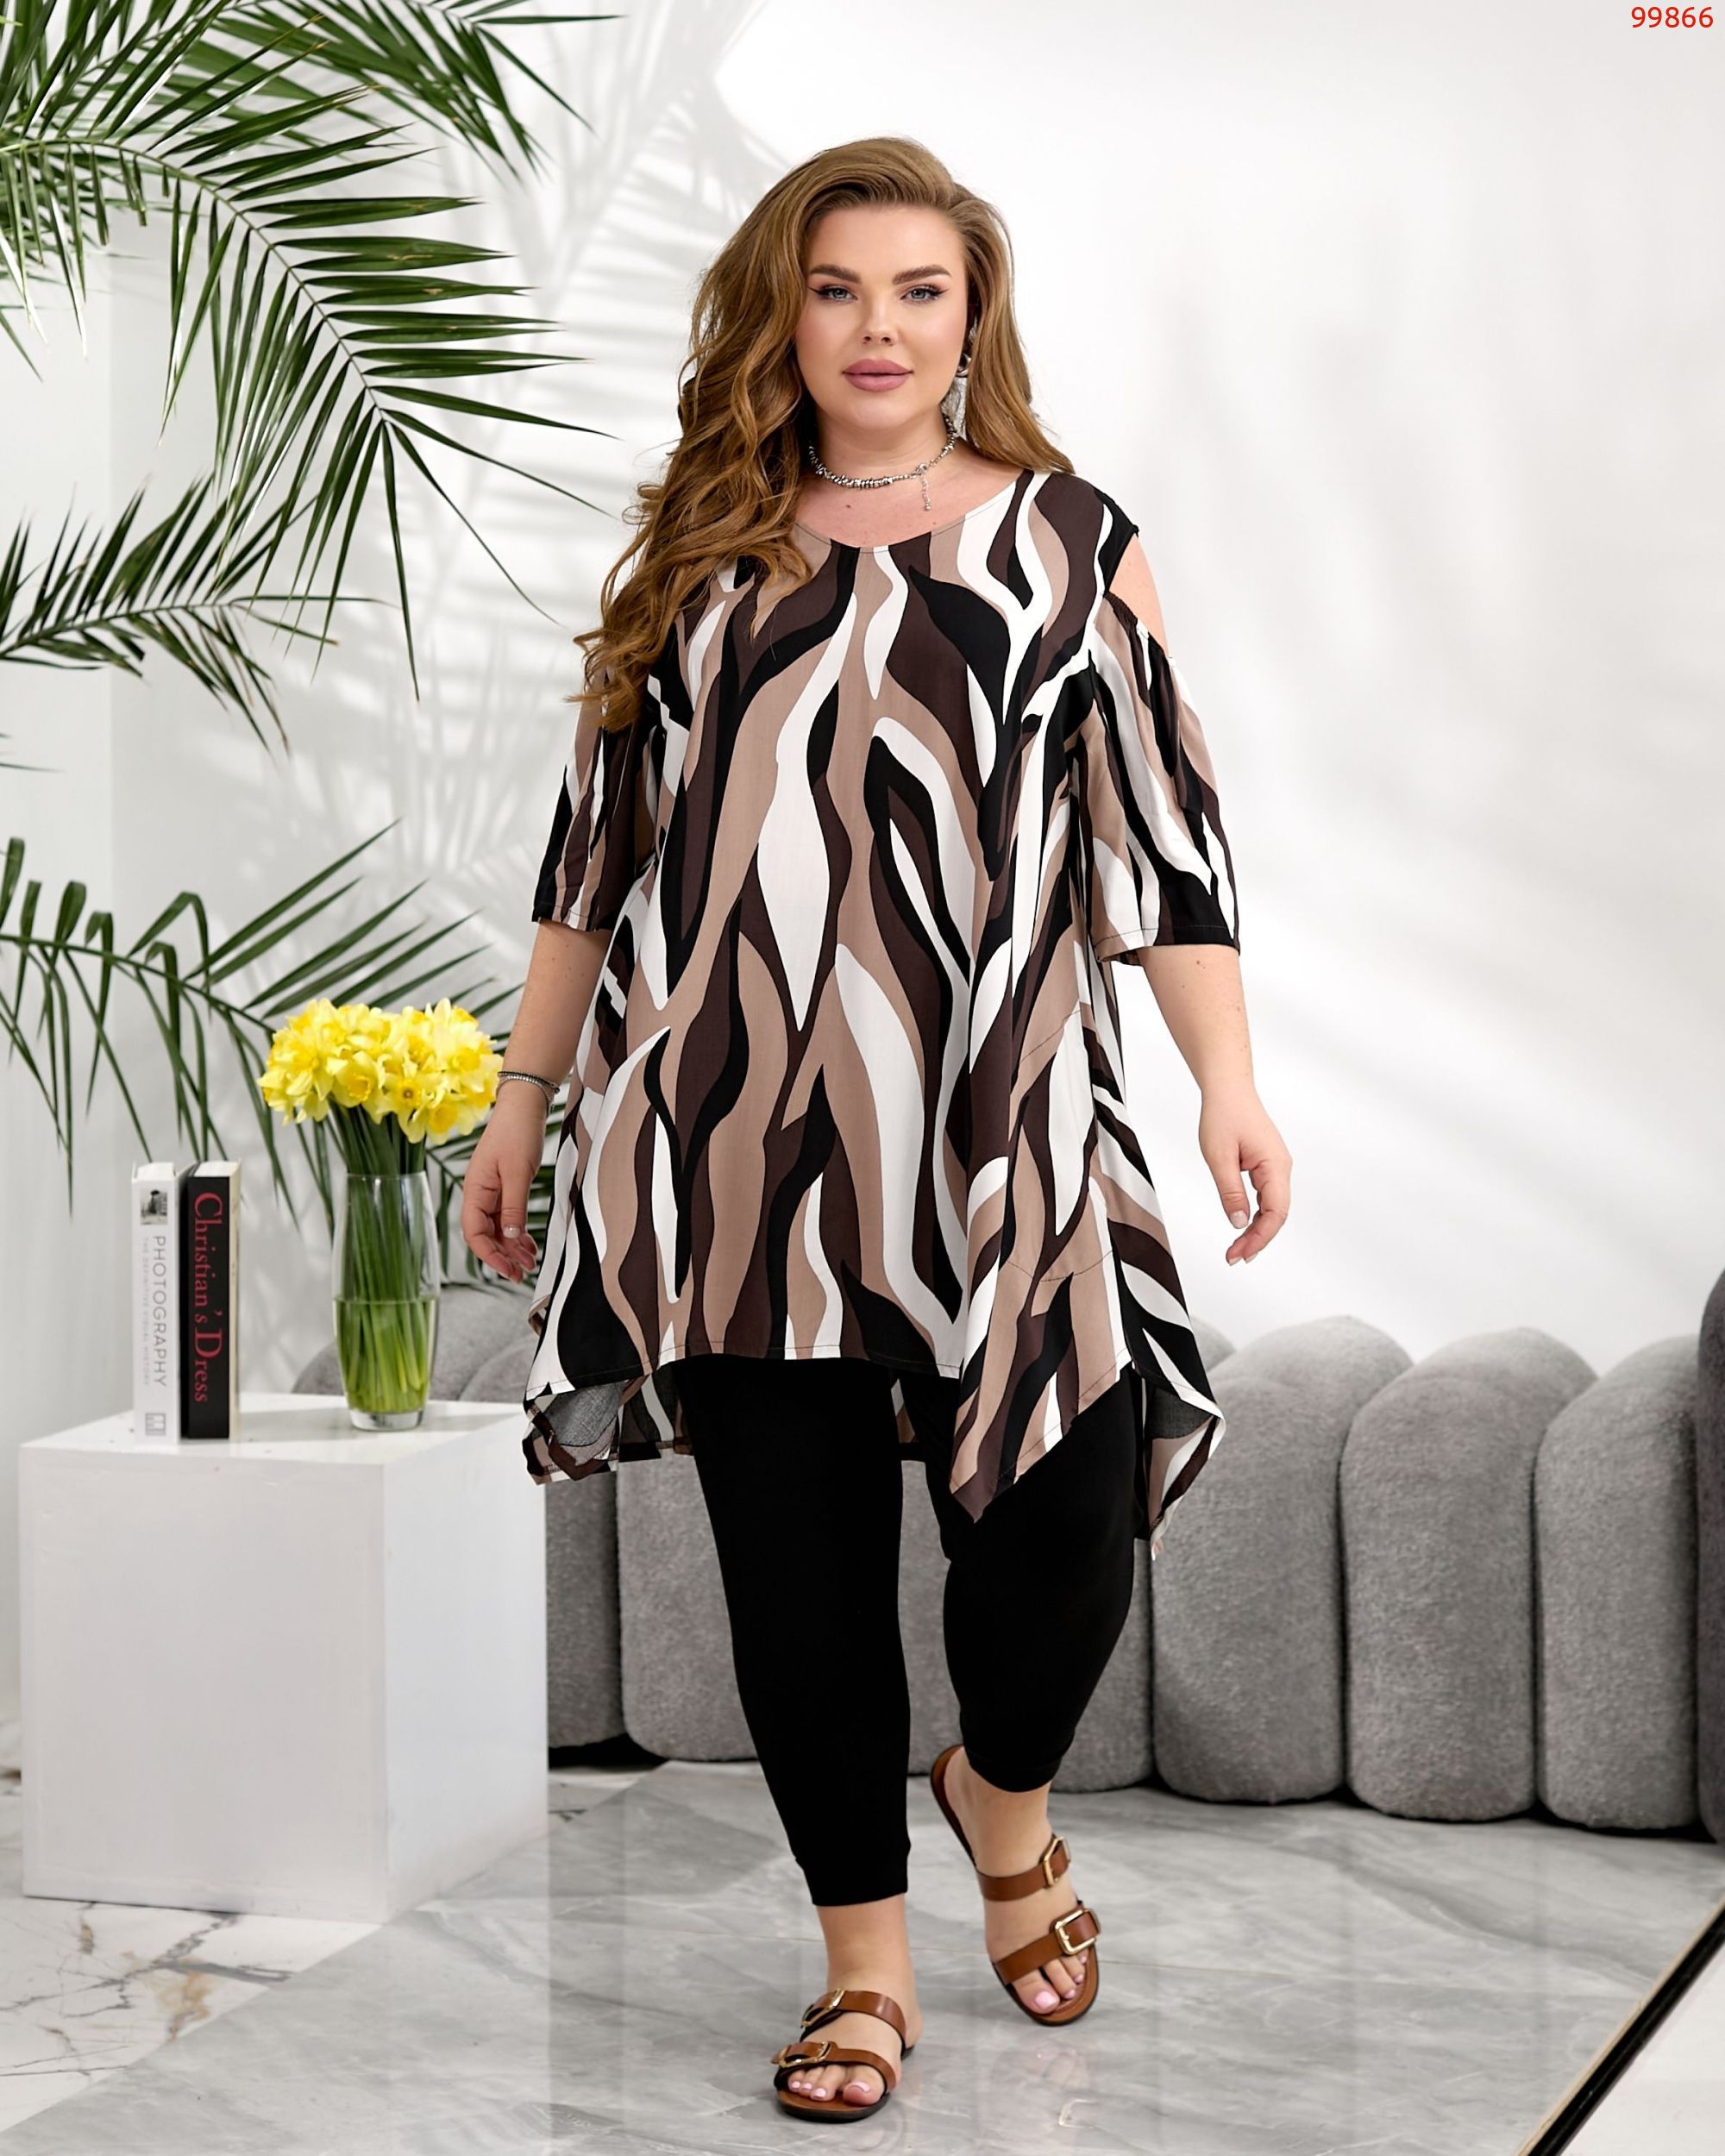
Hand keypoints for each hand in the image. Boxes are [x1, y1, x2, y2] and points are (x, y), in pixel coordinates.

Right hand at [462, 1084, 549, 1281]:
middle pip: (485, 1234)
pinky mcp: (504, 1187)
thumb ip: (513, 1207)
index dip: (490, 1255)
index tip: (509, 1270)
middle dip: (503, 1256)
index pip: (474, 1233)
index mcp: (474, 1190)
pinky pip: (507, 1217)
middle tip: (522, 1273)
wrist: (524, 1106)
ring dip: (512, 1246)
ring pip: (498, 1228)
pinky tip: (529, 1243)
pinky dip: (517, 1232)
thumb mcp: (517, 1174)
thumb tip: (509, 1238)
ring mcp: (491, 1191)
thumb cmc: (517, 1133)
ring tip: (529, 1262)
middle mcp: (479, 1194)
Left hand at [1197, 1085, 1289, 1265]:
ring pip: (1272, 1208)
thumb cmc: (1224, 1115)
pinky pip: (1266, 1197)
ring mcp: (1276, 1167)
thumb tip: (1238, 1223)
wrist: (1228, 1090)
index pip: (1275, 1213)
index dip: (1259, 1238)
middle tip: (1233, 1257)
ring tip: (1236, 1249)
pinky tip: (1243, 1227)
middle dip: (1257, 1239)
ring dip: (1256, 1229)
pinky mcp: (1267, 1166)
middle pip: (1277, 1215)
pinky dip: (1255, 1215)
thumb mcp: (1219, 1157)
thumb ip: (1230, 1192)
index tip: (1240, 1254)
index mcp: (1275, 1166)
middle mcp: (1281, 1168)